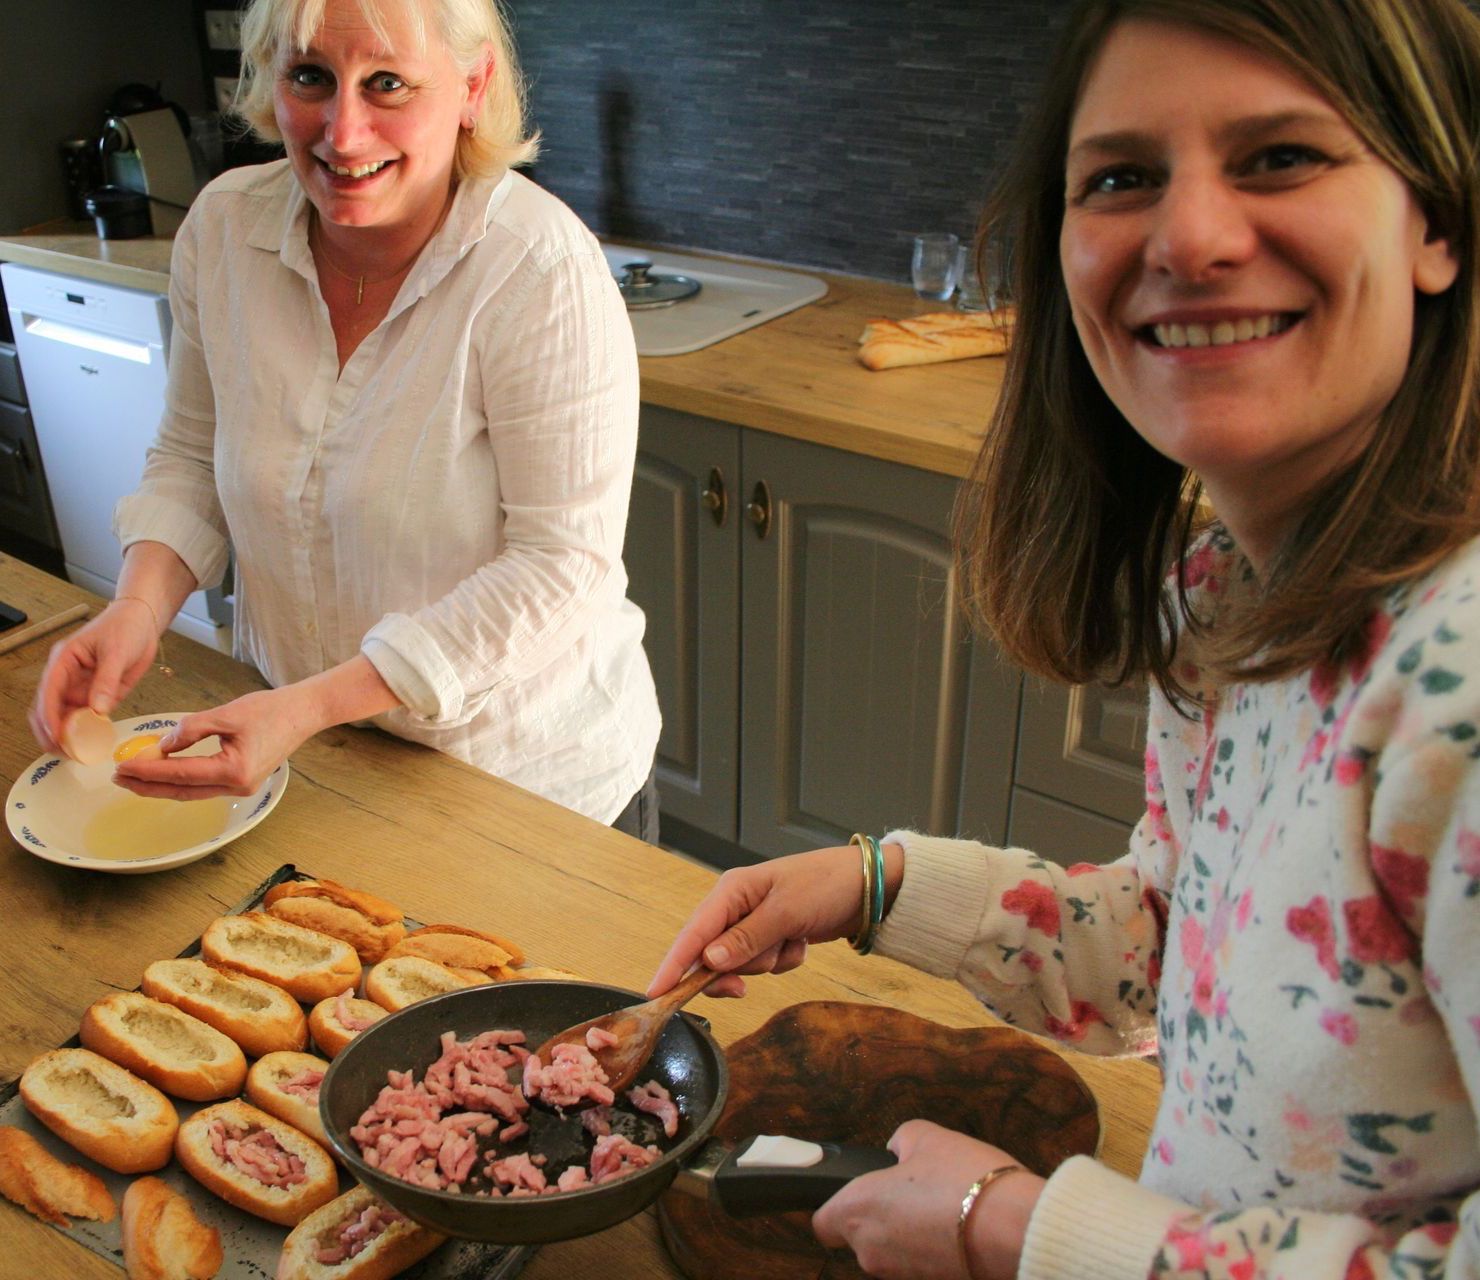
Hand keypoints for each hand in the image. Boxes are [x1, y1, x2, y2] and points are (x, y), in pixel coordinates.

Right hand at [29, 599, 159, 752]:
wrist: (143, 622)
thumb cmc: (125, 626)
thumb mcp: (117, 652)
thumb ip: (106, 681)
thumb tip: (97, 710)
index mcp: (64, 660)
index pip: (49, 691)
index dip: (49, 715)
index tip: (55, 735)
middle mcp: (67, 676)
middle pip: (48, 707)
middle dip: (50, 730)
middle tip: (60, 751)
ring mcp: (80, 686)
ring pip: (65, 715)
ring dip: (66, 734)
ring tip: (73, 754)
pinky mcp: (96, 694)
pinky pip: (86, 716)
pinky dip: (84, 730)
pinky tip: (88, 744)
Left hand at [112, 685, 320, 799]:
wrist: (303, 713)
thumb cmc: (271, 710)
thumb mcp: (225, 714)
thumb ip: (190, 729)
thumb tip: (162, 746)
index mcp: (234, 770)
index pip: (179, 774)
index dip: (147, 771)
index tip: (122, 766)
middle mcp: (237, 786)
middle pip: (182, 791)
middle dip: (147, 786)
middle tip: (118, 777)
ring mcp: (241, 788)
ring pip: (191, 792)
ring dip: (161, 786)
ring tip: (134, 777)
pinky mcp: (242, 782)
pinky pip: (203, 786)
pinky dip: (180, 781)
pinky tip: (164, 773)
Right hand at [647, 845, 869, 997]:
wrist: (870, 886)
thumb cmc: (826, 885)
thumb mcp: (786, 912)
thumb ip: (746, 939)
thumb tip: (708, 961)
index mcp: (732, 891)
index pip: (692, 934)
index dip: (673, 965)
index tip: (655, 995)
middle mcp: (737, 906)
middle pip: (713, 955)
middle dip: (736, 969)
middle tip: (743, 988)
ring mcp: (756, 922)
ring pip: (744, 963)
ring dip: (769, 961)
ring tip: (792, 939)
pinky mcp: (776, 935)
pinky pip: (770, 963)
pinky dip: (787, 958)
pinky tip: (803, 940)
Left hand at [813, 1121, 1042, 1279]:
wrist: (1012, 1229)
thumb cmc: (963, 1180)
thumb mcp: (927, 1136)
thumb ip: (900, 1141)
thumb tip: (897, 1151)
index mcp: (858, 1209)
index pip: (822, 1222)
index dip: (835, 1206)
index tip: (857, 1192)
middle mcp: (870, 1250)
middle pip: (859, 1237)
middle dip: (880, 1216)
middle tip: (911, 1190)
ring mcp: (899, 1275)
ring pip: (890, 1252)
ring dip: (906, 1233)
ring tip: (941, 1206)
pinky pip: (917, 1264)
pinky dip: (930, 1248)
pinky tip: (956, 1227)